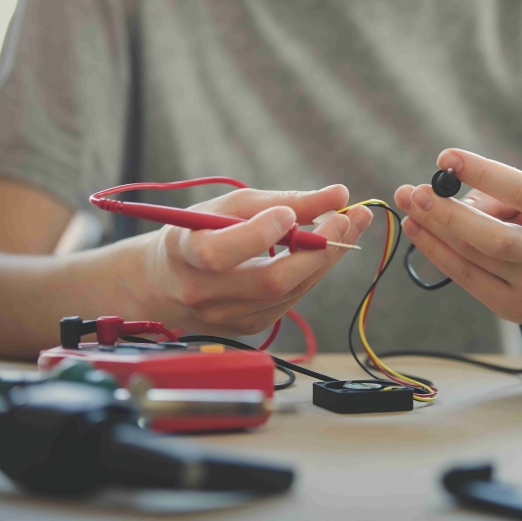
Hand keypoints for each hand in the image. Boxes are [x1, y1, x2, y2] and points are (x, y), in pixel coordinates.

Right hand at [125, 185, 371, 334]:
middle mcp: (203, 293)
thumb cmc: (200, 232)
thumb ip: (283, 199)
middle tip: (349, 218)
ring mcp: (227, 317)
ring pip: (291, 291)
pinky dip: (314, 272)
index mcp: (186, 254)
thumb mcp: (229, 205)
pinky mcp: (249, 327)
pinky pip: (292, 299)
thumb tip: (339, 194)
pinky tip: (330, 248)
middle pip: (270, 281)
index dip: (257, 234)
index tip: (288, 212)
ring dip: (328, 258)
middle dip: (318, 249)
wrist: (168, 282)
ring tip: (353, 224)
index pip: (220, 253)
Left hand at [394, 150, 521, 325]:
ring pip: (474, 258)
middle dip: (447, 214)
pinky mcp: (515, 309)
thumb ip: (498, 196)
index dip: (483, 173)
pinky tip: (419, 233)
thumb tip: (444, 198)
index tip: (446, 157)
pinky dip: (438, 254)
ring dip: (434, 231)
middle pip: (493, 237)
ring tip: (409, 208)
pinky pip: (467, 279)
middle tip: (414, 193)